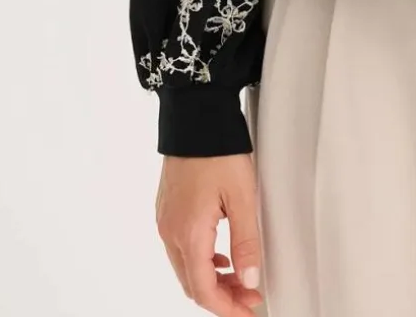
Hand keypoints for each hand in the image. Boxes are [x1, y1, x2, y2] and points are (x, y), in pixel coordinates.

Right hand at [155, 152, 263, 314]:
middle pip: (192, 285)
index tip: (249, 309)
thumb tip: (249, 278)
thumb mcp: (242, 196)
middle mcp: (170, 233)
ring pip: (186, 269)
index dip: (227, 307)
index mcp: (189, 233)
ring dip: (212, 280)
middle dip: (221, 297)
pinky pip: (181, 250)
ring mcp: (165, 222)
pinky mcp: (166, 211)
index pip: (204, 290)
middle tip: (250, 296)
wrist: (195, 118)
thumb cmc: (218, 151)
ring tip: (241, 278)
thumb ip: (246, 241)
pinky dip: (202, 262)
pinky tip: (221, 256)